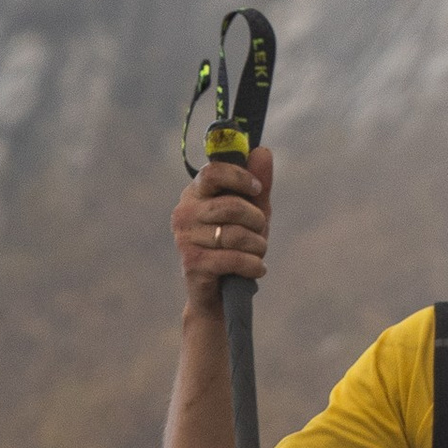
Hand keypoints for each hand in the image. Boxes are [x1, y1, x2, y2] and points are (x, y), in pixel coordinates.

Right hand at [172, 147, 271, 314]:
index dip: (240, 177)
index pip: (213, 172)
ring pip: (237, 235)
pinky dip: (254, 265)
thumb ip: (257, 185)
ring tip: (257, 254)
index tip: (257, 189)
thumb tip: (263, 151)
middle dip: (257, 222)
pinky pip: (234, 259)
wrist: (218, 296)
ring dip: (258, 247)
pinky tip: (257, 269)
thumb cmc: (235, 248)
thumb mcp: (252, 214)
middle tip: (261, 234)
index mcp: (196, 193)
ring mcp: (185, 238)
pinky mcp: (192, 263)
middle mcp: (185, 212)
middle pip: (232, 206)